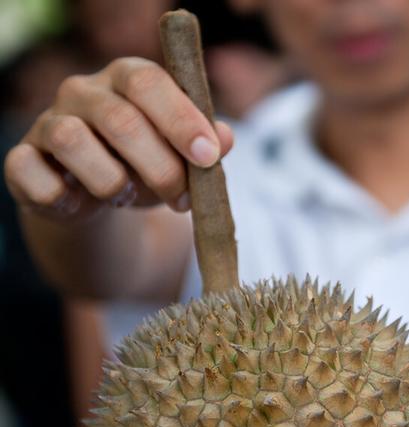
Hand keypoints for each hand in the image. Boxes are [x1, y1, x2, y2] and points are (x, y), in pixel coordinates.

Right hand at [3, 57, 233, 221]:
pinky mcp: (22, 160)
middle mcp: (83, 92)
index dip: (180, 119)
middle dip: (159, 167)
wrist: (95, 197)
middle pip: (118, 119)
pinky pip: (29, 171)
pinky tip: (80, 206)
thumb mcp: (179, 157)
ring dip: (110, 181)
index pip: (149, 81)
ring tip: (125, 198)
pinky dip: (60, 197)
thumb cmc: (143, 167)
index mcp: (126, 79)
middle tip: (183, 199)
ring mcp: (48, 124)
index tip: (208, 156)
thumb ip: (203, 147)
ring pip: (71, 140)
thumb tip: (226, 138)